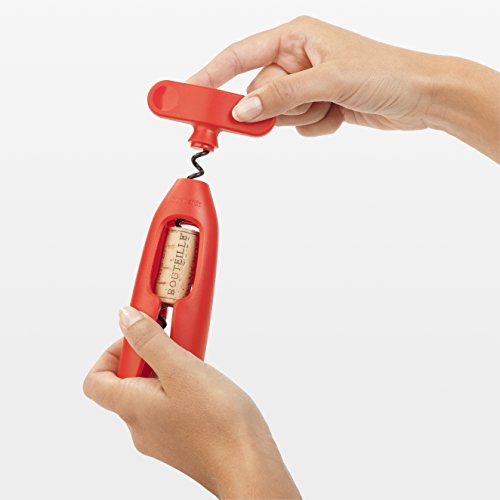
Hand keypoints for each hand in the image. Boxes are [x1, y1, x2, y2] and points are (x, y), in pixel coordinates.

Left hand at [83, 306, 300, 498]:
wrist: (248, 465)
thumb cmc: (218, 423)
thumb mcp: (181, 369)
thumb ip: (150, 341)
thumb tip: (125, 318)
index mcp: (132, 407)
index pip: (96, 380)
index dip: (111, 352)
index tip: (138, 336)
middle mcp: (140, 424)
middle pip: (127, 382)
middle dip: (149, 355)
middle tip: (173, 341)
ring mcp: (161, 434)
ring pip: (152, 391)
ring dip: (169, 368)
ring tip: (194, 359)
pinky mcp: (181, 437)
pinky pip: (170, 403)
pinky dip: (182, 385)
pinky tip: (205, 380)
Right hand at [188, 15, 498, 161]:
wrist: (421, 96)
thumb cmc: (384, 71)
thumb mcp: (327, 80)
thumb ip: (280, 96)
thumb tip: (243, 110)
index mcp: (294, 38)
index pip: (238, 57)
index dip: (209, 76)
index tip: (185, 93)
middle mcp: (296, 59)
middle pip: (258, 93)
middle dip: (276, 109)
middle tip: (297, 109)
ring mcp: (306, 84)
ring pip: (279, 114)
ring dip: (303, 119)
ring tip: (332, 106)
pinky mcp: (317, 106)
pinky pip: (298, 127)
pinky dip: (316, 128)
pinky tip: (339, 114)